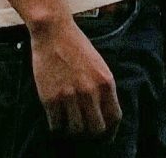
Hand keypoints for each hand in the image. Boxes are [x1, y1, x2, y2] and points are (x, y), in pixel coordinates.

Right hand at [29, 17, 121, 138]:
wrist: (53, 30)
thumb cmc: (76, 45)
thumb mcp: (98, 64)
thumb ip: (103, 88)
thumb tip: (104, 114)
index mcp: (105, 82)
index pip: (114, 118)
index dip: (111, 130)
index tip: (105, 134)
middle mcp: (90, 91)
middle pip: (96, 129)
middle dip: (91, 132)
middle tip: (84, 128)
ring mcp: (69, 95)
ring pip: (76, 130)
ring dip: (73, 129)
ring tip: (69, 122)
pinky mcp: (51, 97)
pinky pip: (56, 125)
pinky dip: (57, 124)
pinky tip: (57, 116)